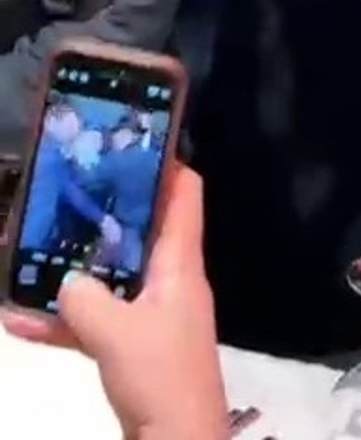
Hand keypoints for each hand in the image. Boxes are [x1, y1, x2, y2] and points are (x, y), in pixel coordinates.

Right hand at [1, 167, 226, 439]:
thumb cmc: (161, 377)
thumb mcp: (116, 333)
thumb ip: (85, 299)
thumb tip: (66, 282)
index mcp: (180, 264)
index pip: (184, 193)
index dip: (162, 162)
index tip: (123, 143)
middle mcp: (170, 282)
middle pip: (140, 230)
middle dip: (101, 213)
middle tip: (61, 192)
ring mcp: (153, 318)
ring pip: (111, 278)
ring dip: (73, 268)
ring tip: (27, 252)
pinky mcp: (135, 353)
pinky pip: (95, 324)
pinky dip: (62, 321)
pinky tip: (17, 319)